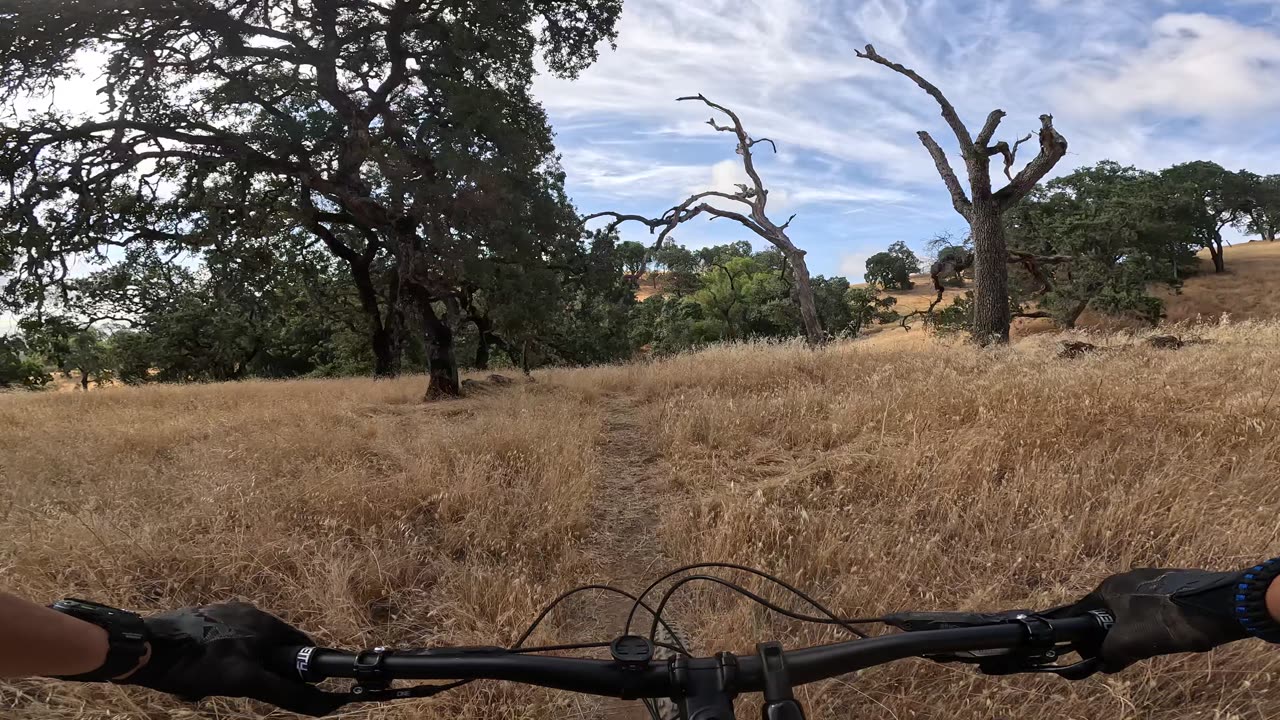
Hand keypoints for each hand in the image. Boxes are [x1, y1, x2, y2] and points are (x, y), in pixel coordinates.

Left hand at [121, 602, 341, 715]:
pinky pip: (223, 640)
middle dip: (264, 669)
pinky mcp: (202, 617)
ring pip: (246, 645)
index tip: (293, 687)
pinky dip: (221, 658)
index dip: (301, 668)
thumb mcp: (246, 682)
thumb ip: (286, 690)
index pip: (300, 644)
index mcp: (266, 621)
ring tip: (219, 684)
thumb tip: (325, 703)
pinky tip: (203, 673)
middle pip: (272, 646)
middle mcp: (250, 611)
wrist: (148, 648)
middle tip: (245, 688)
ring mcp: (224, 612)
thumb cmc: (201, 663)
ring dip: (241, 665)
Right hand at [1049, 568, 1248, 671]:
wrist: (1220, 605)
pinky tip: (1167, 636)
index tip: (1089, 654)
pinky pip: (1153, 608)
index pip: (1082, 611)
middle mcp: (1127, 578)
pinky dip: (1153, 624)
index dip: (1082, 635)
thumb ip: (1109, 653)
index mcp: (1110, 586)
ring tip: (1147, 648)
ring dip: (1134, 631)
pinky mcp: (1173, 585)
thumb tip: (1102, 663)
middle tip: (1120, 655)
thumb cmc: (1167, 620)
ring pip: (1132, 611)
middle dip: (1111, 635)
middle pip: (1108, 612)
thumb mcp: (1131, 642)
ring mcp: (1152, 579)